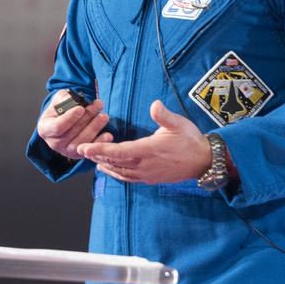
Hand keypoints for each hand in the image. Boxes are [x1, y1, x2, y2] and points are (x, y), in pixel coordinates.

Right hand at [37, 90, 111, 159]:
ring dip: (95, 128)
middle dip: (87, 118)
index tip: (81, 109)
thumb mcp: (59, 99)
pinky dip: (100, 142)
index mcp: (45, 129)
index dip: (70, 118)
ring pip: (82, 142)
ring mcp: (66, 151)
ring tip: (104, 116)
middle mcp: (54, 143)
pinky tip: (108, 135)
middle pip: (72, 134)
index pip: (57, 127)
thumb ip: (65, 98)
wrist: (66, 118)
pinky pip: (90, 150)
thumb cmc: (61, 108)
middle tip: (98, 105)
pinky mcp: (79, 154)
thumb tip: (75, 100)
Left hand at [77, 100, 212, 185]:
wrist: (204, 161)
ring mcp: (147, 174)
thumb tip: (154, 104)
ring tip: (91, 158)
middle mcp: (144, 165)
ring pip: (119, 172)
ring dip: (104, 165)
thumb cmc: (191, 140)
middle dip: (96, 156)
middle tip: (80, 150)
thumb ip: (164, 115)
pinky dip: (115, 174)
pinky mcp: (150, 179)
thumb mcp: (179, 124)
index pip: (118, 151)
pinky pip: (128, 178)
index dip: (100, 149)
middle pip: (114, 163)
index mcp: (149, 150)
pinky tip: (109, 170)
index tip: (85, 147)